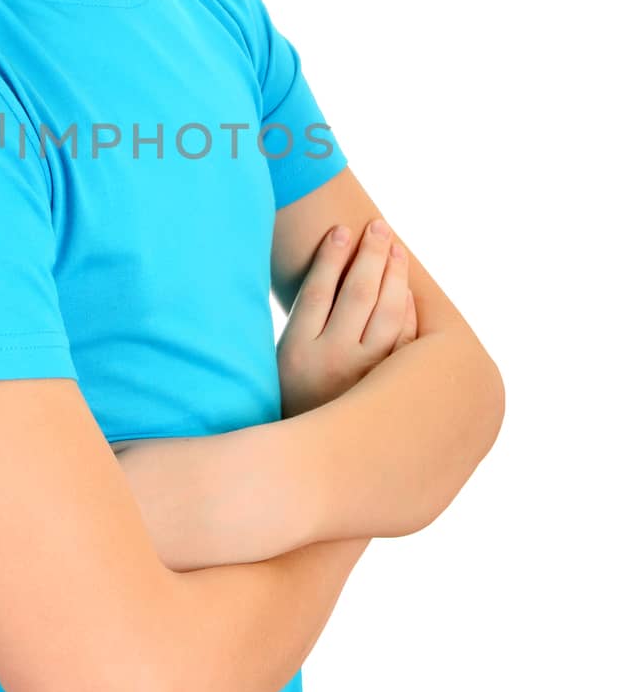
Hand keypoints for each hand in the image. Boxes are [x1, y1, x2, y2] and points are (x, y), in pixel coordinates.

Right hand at [277, 218, 418, 418]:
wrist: (315, 463)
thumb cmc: (298, 401)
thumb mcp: (283, 364)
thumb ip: (303, 324)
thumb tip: (324, 272)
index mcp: (298, 352)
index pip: (318, 289)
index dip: (331, 256)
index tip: (342, 229)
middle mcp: (333, 362)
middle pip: (358, 292)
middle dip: (370, 253)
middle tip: (378, 227)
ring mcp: (367, 375)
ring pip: (388, 311)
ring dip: (394, 273)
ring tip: (394, 248)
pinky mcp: (392, 387)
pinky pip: (406, 338)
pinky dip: (407, 309)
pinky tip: (404, 290)